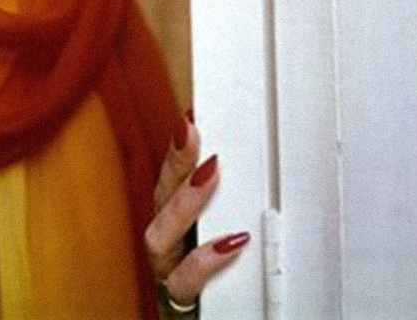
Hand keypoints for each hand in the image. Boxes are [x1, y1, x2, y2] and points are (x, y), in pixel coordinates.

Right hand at [144, 111, 249, 311]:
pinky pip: (185, 284)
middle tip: (191, 130)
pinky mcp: (182, 306)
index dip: (178, 148)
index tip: (192, 115)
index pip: (170, 179)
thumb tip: (257, 162)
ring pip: (159, 237)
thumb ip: (233, 205)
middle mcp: (166, 248)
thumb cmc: (227, 288)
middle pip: (159, 198)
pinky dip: (205, 261)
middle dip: (174, 162)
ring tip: (209, 173)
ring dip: (183, 202)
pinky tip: (231, 243)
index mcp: (176, 226)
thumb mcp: (227, 237)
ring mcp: (170, 277)